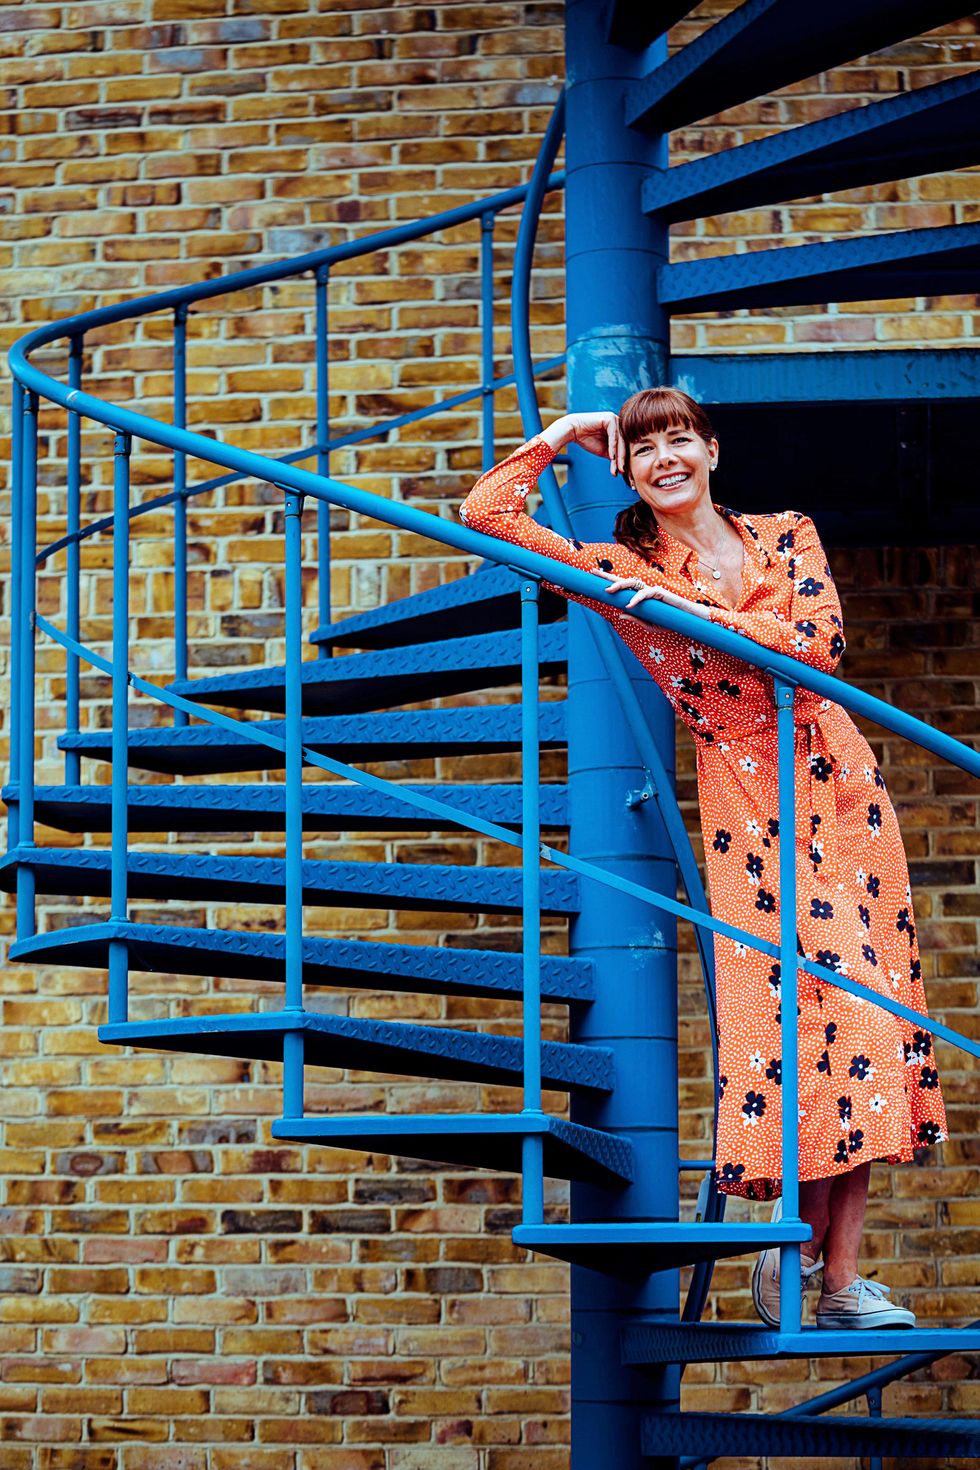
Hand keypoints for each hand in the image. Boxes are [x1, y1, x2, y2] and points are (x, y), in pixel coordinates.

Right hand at [540, 412, 623, 475]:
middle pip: (623, 444)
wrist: (573, 431)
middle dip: (623, 459)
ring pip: (620, 441)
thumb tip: (626, 467)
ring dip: (619, 456)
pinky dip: (613, 448)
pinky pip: (613, 436)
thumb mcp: (604, 450)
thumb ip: (615, 455)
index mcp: (618, 429)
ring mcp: (615, 419)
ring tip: (618, 468)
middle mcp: (618, 423)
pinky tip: (612, 458)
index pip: (624, 446)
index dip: (624, 460)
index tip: (623, 473)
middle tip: (622, 472)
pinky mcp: (610, 419)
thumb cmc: (587, 440)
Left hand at [595, 569, 713, 622]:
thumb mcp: (648, 624)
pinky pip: (647, 593)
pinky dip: (637, 598)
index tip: (592, 576)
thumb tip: (620, 614)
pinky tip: (629, 605)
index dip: (608, 581)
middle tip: (593, 573)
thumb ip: (635, 618)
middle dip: (608, 576)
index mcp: (640, 597)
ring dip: (620, 585)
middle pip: (624, 580)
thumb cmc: (668, 622)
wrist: (687, 622)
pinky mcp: (661, 593)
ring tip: (608, 591)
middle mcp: (645, 590)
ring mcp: (652, 590)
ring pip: (633, 583)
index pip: (622, 587)